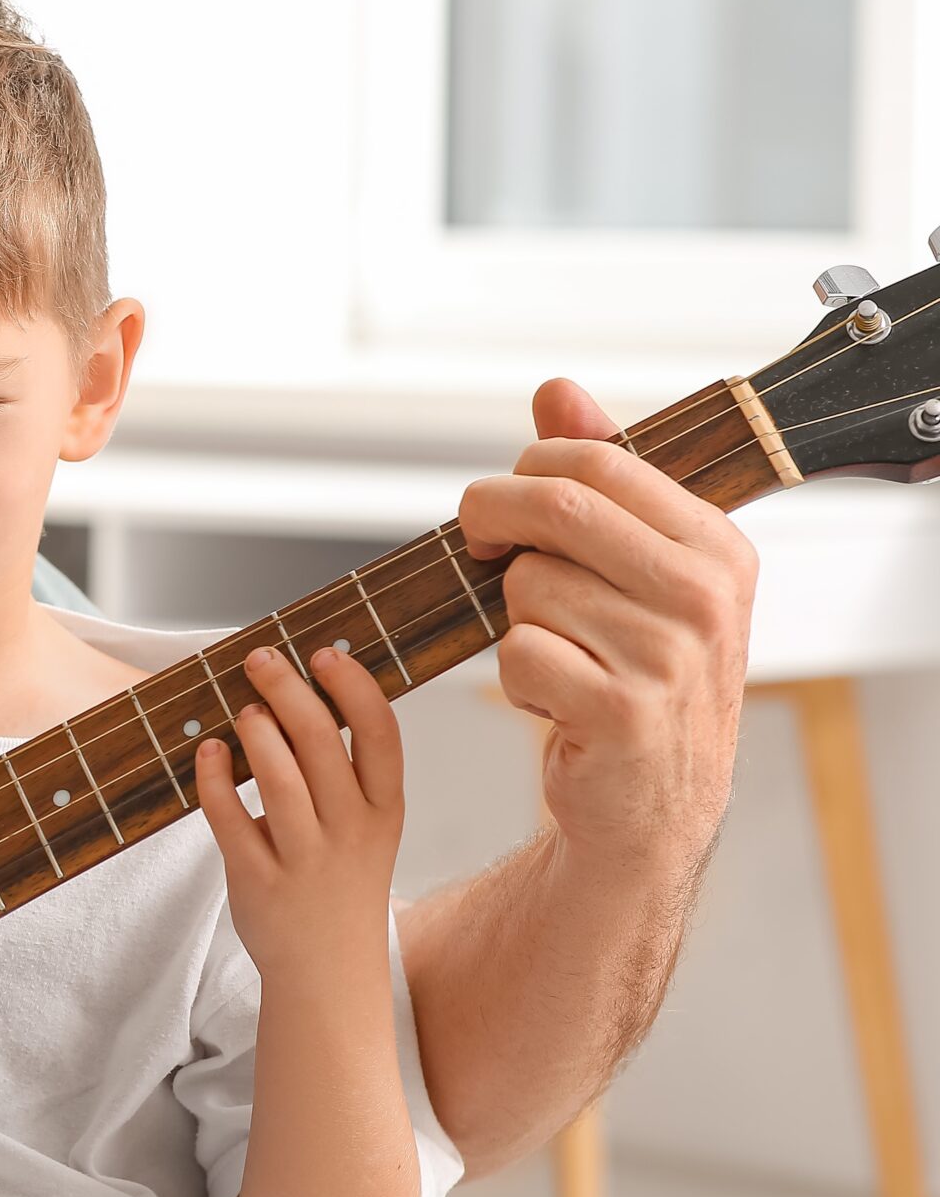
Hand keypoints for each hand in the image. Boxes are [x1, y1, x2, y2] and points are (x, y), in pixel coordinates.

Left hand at [195, 645, 404, 985]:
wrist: (329, 972)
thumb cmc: (342, 883)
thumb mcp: (366, 826)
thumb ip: (343, 771)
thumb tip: (299, 696)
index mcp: (383, 809)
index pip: (381, 733)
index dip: (354, 686)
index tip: (325, 653)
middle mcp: (350, 830)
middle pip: (320, 742)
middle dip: (287, 688)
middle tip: (260, 659)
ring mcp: (305, 859)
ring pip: (277, 777)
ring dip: (254, 731)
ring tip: (243, 709)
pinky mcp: (258, 881)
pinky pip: (229, 819)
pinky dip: (214, 778)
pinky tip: (208, 752)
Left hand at [459, 379, 757, 870]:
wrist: (648, 804)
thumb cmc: (634, 675)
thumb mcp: (633, 571)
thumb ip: (599, 478)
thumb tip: (557, 392)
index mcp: (717, 547)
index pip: (597, 460)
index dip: (525, 469)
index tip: (503, 504)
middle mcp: (706, 596)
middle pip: (556, 506)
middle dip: (491, 518)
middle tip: (479, 547)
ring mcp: (669, 656)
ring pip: (529, 584)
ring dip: (516, 619)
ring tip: (561, 655)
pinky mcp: (622, 712)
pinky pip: (520, 653)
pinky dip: (515, 678)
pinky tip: (556, 701)